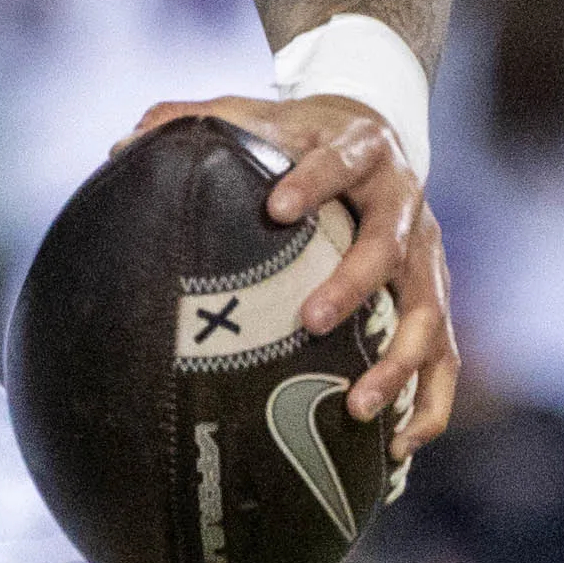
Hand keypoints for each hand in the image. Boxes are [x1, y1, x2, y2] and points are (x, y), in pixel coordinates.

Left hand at [121, 90, 459, 447]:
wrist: (376, 134)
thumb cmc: (302, 136)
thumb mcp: (258, 117)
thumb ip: (195, 121)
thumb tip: (119, 147)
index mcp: (360, 151)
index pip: (341, 162)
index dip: (314, 181)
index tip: (277, 207)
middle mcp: (404, 202)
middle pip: (390, 244)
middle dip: (354, 284)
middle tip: (309, 320)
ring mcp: (427, 256)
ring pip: (426, 311)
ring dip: (398, 362)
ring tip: (357, 408)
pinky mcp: (435, 297)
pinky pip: (444, 358)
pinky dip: (428, 403)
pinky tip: (397, 446)